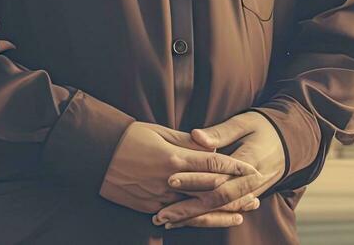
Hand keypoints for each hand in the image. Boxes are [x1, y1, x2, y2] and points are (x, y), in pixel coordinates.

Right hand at [98, 121, 261, 214]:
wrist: (96, 154)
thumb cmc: (129, 136)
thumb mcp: (160, 132)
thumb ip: (187, 142)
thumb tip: (211, 148)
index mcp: (174, 158)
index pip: (213, 165)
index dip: (235, 168)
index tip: (253, 169)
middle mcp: (170, 182)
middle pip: (210, 191)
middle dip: (236, 193)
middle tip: (257, 195)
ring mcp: (159, 198)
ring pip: (198, 210)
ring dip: (222, 212)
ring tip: (242, 214)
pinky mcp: (149, 208)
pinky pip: (178, 218)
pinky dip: (197, 220)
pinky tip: (212, 221)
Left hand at [152, 111, 286, 229]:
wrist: (291, 141)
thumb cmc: (263, 127)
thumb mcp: (244, 122)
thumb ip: (220, 132)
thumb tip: (196, 136)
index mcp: (249, 161)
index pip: (219, 176)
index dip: (195, 180)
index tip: (170, 179)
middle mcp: (251, 182)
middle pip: (217, 200)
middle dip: (188, 208)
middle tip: (161, 213)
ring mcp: (251, 193)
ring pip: (220, 211)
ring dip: (193, 218)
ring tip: (166, 222)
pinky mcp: (248, 198)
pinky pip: (226, 212)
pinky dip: (205, 218)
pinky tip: (184, 222)